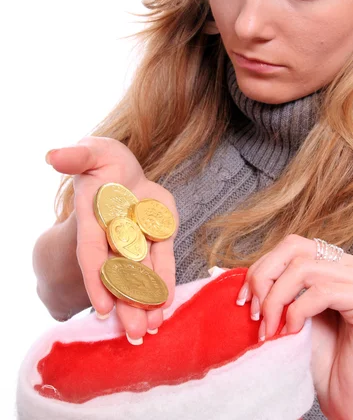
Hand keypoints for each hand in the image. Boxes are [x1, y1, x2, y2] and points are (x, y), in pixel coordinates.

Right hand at [46, 136, 177, 343]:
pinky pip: (163, 259)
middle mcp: (114, 233)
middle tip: (133, 334)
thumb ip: (76, 156)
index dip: (96, 280)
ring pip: (142, 273)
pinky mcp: (160, 233)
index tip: (101, 309)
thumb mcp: (91, 152)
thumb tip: (53, 155)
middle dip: (126, 302)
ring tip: (151, 328)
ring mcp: (138, 236)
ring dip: (146, 300)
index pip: (92, 253)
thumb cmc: (101, 161)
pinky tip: (166, 304)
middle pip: (119, 272)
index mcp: (94, 218)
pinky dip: (165, 281)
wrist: (123, 169)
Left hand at [236, 234, 352, 419]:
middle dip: (265, 278)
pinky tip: (292, 333)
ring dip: (277, 300)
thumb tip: (230, 271)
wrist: (351, 402)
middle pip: (295, 248)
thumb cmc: (323, 361)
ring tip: (270, 329)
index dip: (262, 268)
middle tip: (255, 314)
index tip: (244, 300)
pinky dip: (297, 311)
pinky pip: (322, 292)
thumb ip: (276, 288)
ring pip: (304, 269)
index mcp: (338, 264)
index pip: (292, 246)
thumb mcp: (292, 314)